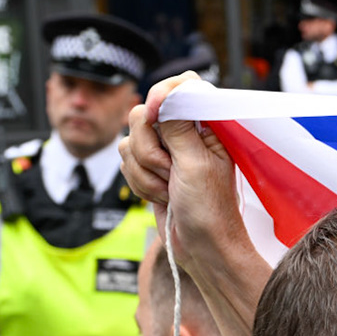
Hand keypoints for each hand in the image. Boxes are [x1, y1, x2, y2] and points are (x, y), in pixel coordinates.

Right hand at [121, 72, 270, 335]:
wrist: (202, 249)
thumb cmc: (210, 212)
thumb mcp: (195, 163)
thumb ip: (178, 127)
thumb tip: (164, 97)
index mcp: (208, 125)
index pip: (182, 86)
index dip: (161, 97)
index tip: (154, 116)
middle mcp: (187, 134)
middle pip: (143, 114)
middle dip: (150, 149)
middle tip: (172, 172)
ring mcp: (167, 152)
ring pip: (130, 141)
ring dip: (145, 171)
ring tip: (170, 190)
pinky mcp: (152, 170)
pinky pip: (126, 162)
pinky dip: (139, 182)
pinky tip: (161, 196)